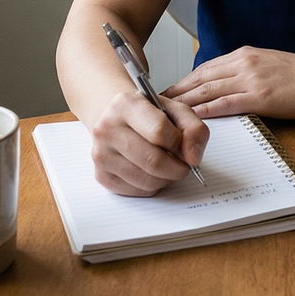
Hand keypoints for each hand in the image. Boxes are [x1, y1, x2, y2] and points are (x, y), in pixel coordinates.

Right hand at [86, 90, 208, 196]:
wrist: (114, 118)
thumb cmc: (147, 114)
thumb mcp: (174, 109)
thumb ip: (193, 128)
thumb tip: (193, 158)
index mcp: (126, 104)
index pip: (159, 132)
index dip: (180, 143)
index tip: (184, 145)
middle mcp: (107, 128)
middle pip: (153, 161)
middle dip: (177, 168)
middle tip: (183, 164)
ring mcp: (101, 153)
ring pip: (147, 181)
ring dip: (166, 179)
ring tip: (167, 166)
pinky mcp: (102, 175)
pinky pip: (137, 191)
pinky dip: (152, 186)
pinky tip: (151, 172)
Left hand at [164, 47, 294, 118]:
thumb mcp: (266, 64)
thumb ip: (244, 71)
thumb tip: (223, 85)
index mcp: (243, 55)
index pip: (204, 68)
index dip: (182, 82)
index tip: (166, 93)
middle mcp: (242, 63)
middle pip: (199, 78)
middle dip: (175, 93)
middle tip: (153, 106)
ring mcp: (250, 79)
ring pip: (207, 91)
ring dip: (183, 104)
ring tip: (164, 115)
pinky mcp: (260, 97)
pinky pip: (226, 104)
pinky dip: (206, 112)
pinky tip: (191, 120)